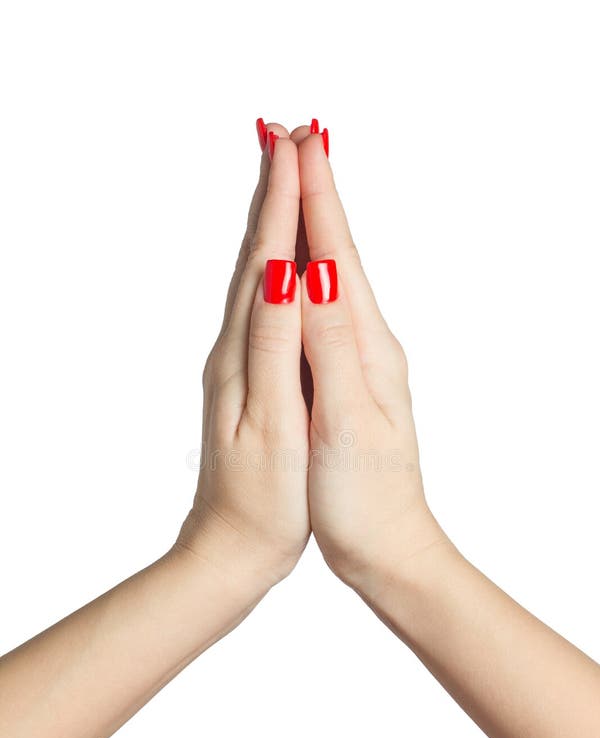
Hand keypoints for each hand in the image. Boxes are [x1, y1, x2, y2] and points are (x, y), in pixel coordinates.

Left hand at [176, 123, 309, 599]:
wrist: (232, 549)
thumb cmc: (264, 499)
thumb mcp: (275, 424)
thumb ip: (278, 346)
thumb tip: (287, 272)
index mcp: (246, 355)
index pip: (268, 260)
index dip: (284, 201)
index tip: (296, 143)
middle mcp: (236, 350)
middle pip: (255, 257)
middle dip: (272, 195)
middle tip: (288, 137)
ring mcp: (240, 365)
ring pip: (255, 278)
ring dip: (269, 225)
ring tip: (282, 181)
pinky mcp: (251, 382)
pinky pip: (261, 308)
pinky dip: (271, 269)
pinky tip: (279, 265)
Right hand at [293, 129, 448, 597]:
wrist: (386, 545)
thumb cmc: (363, 494)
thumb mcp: (347, 422)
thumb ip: (330, 347)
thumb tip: (315, 272)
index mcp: (365, 347)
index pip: (336, 255)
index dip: (315, 197)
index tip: (300, 141)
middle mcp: (366, 343)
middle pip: (337, 253)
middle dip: (315, 194)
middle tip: (296, 138)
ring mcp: (357, 360)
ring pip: (330, 276)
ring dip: (313, 225)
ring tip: (298, 184)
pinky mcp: (343, 380)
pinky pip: (323, 309)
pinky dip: (309, 273)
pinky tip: (301, 268)